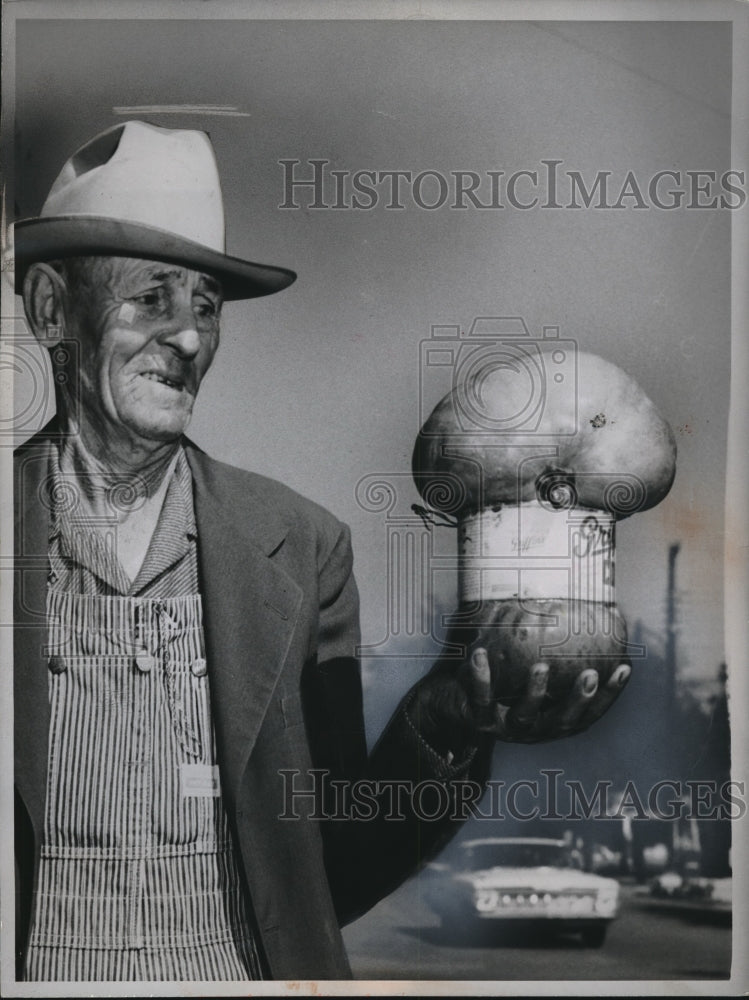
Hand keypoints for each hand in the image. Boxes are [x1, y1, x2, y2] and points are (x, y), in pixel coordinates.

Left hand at [466, 648, 630, 743]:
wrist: (456, 704)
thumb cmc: (503, 682)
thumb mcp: (530, 670)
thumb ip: (556, 654)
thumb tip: (587, 613)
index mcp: (553, 720)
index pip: (590, 713)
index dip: (610, 695)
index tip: (625, 668)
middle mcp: (535, 729)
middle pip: (563, 722)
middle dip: (578, 700)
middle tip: (590, 674)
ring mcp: (506, 728)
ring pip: (524, 715)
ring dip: (535, 693)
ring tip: (541, 667)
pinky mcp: (478, 720)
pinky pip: (480, 699)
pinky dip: (481, 678)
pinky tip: (480, 654)